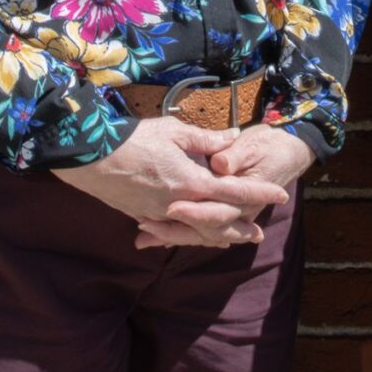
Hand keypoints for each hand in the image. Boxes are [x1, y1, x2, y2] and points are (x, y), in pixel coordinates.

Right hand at [55, 119, 287, 250]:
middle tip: (260, 232)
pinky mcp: (144, 216)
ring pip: (197, 232)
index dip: (261, 193)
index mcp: (192, 182)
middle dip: (241, 227)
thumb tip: (233, 138)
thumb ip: (206, 139)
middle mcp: (180, 205)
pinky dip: (190, 235)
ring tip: (233, 240)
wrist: (90, 158)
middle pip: (220, 223)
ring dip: (218, 237)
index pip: (236, 192)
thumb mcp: (174, 131)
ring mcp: (160, 215)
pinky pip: (174, 231)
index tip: (282, 195)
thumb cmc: (133, 139)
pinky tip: (195, 235)